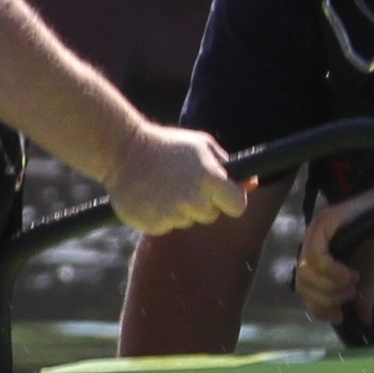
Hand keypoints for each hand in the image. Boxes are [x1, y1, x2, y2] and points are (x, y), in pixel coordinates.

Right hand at [100, 125, 244, 237]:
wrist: (121, 151)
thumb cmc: (167, 146)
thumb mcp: (201, 147)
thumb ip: (229, 166)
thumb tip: (253, 183)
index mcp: (210, 179)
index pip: (237, 206)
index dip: (231, 200)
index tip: (221, 194)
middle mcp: (193, 199)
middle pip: (211, 215)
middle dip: (202, 203)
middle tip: (181, 182)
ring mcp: (172, 214)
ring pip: (187, 221)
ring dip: (179, 208)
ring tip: (162, 186)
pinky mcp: (152, 224)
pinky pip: (165, 226)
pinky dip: (159, 216)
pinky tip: (149, 196)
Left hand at [291, 173, 373, 326]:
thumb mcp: (372, 275)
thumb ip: (362, 296)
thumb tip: (364, 320)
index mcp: (320, 254)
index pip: (305, 287)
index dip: (319, 306)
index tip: (339, 316)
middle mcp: (313, 241)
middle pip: (303, 283)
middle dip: (327, 297)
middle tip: (351, 294)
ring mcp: (317, 230)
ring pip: (307, 271)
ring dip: (331, 285)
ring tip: (353, 282)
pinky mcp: (325, 222)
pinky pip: (316, 256)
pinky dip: (332, 271)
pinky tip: (350, 273)